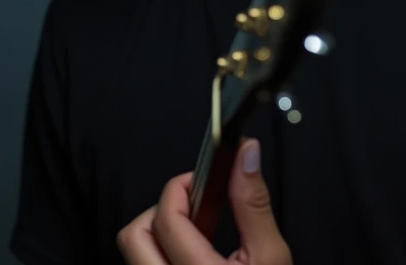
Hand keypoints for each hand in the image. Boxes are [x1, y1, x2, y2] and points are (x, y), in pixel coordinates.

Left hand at [117, 138, 291, 264]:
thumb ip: (253, 203)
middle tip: (193, 209)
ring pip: (136, 258)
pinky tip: (191, 260)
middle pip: (133, 236)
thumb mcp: (272, 259)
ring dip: (159, 237)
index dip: (181, 187)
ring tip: (197, 238)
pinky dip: (161, 260)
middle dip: (160, 211)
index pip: (166, 218)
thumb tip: (244, 151)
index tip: (202, 181)